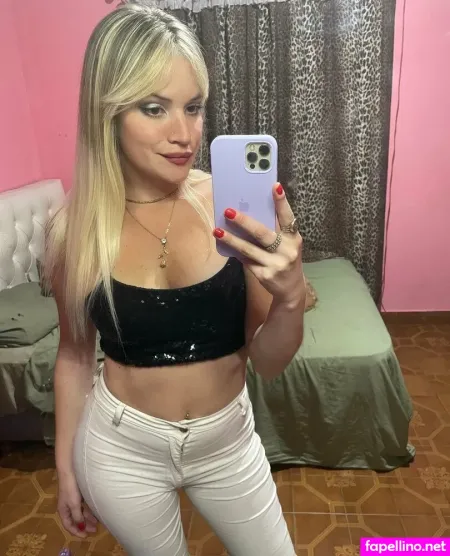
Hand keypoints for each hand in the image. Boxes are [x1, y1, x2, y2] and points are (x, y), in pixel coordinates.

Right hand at [57, 471, 96, 537]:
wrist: (70, 471)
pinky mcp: (77, 494)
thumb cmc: (70, 488)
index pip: (69, 525)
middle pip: (75, 520)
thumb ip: (77, 516)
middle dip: (84, 526)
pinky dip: (88, 510)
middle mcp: (67, 506)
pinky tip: (95, 512)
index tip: (86, 536)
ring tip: (97, 522)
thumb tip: (81, 527)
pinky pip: (83, 506)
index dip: (76, 532)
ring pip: (80, 513)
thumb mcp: (74, 504)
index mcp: (63, 511)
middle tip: (94, 530)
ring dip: (88, 518)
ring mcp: (72, 500)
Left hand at [213, 183, 304, 305]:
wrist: (291, 289)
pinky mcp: (264, 275)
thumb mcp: (287, 245)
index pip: (288, 217)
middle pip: (262, 233)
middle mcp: (287, 251)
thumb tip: (249, 213)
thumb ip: (275, 232)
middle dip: (244, 222)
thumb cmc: (286, 259)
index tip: (275, 186)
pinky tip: (226, 246)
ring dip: (231, 239)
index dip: (281, 202)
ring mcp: (275, 264)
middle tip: (228, 211)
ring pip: (248, 249)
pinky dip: (236, 252)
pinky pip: (246, 260)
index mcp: (294, 239)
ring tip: (218, 231)